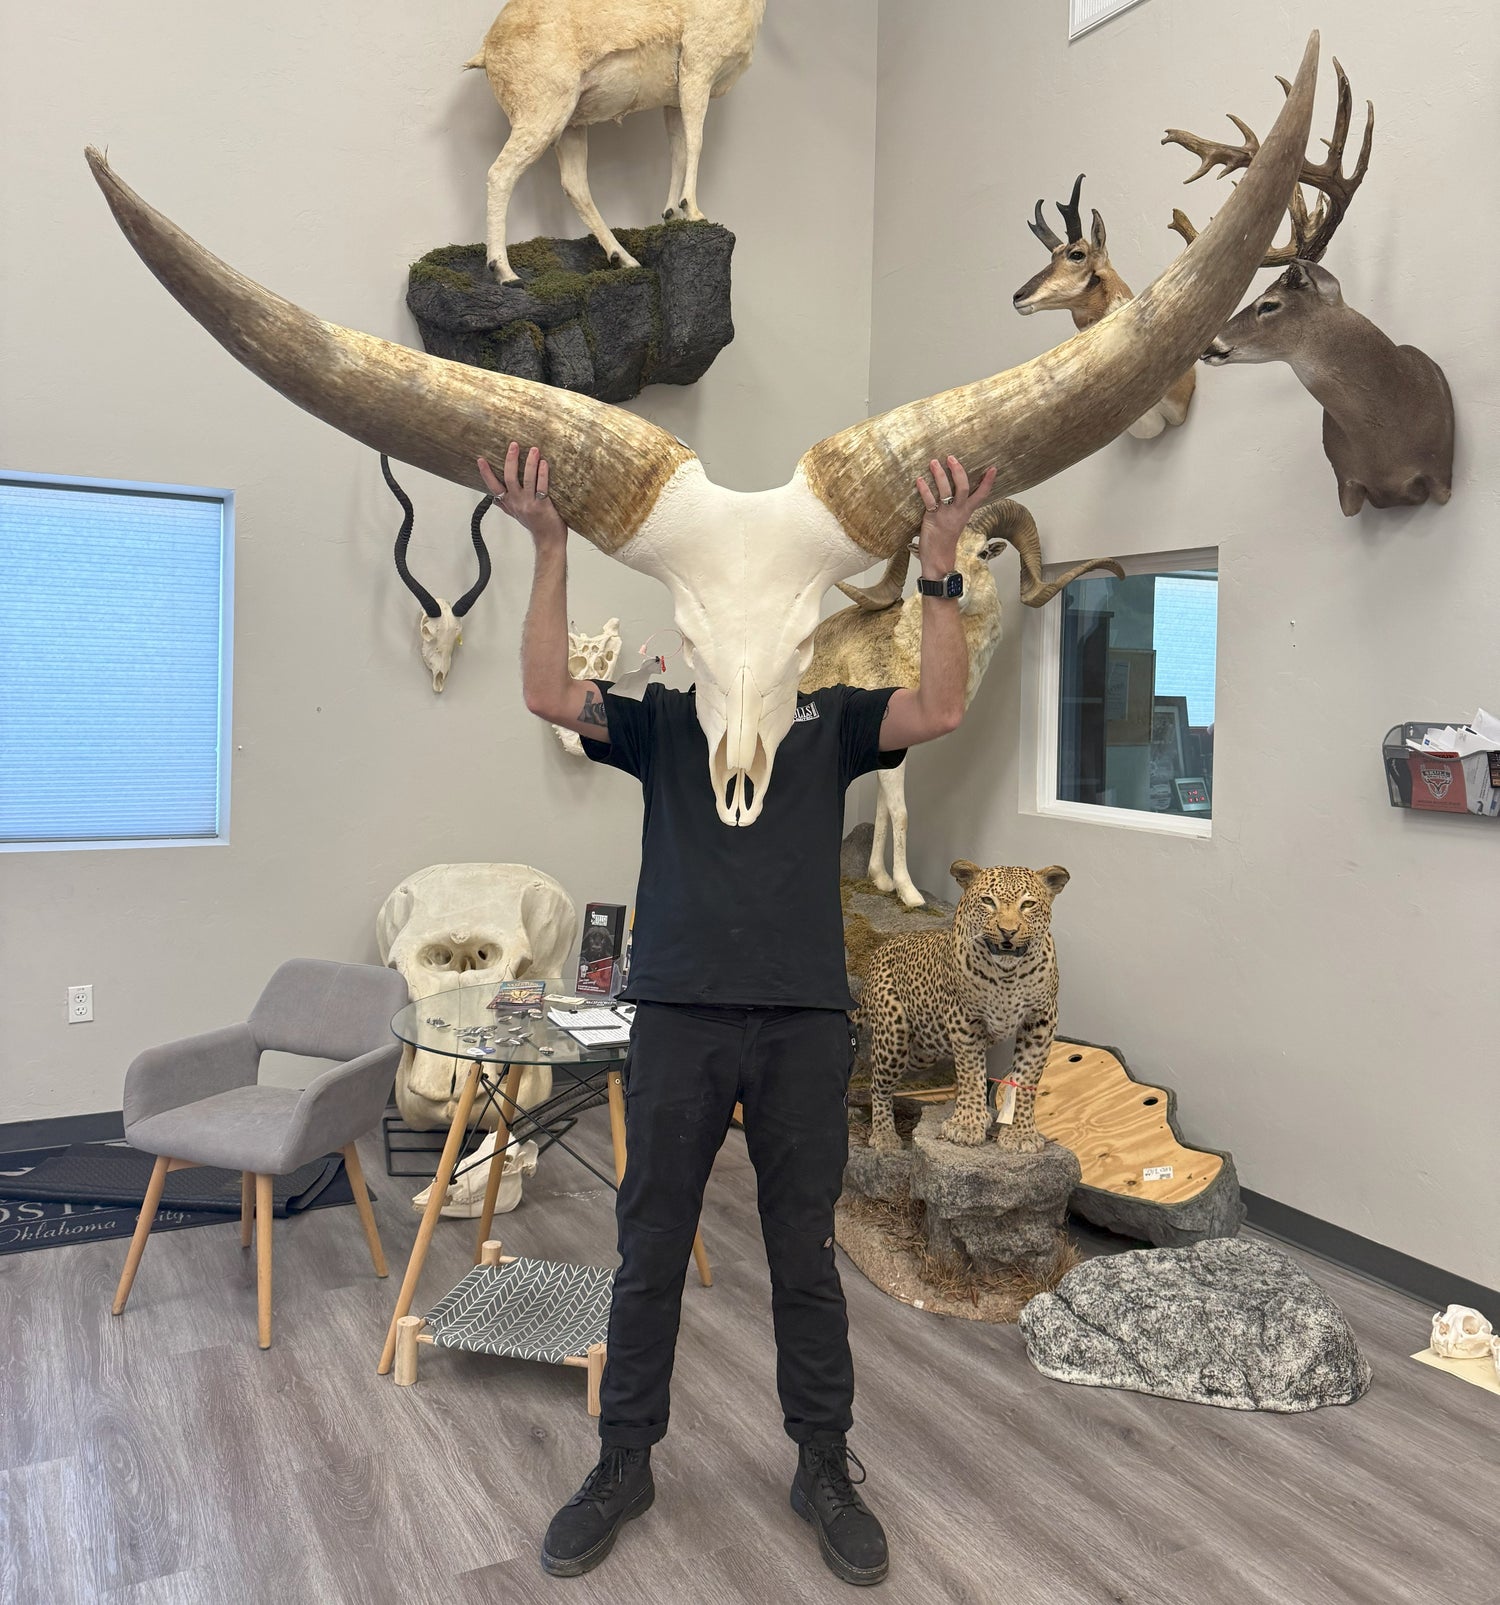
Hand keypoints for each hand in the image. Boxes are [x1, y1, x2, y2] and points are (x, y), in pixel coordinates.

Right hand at [478, 443, 565, 545]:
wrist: (548, 541)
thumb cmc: (535, 526)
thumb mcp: (516, 515)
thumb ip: (506, 506)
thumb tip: (494, 499)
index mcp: (510, 503)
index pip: (494, 487)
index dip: (486, 473)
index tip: (480, 459)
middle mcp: (517, 503)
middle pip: (509, 478)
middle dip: (510, 460)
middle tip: (513, 445)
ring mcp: (530, 504)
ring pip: (527, 480)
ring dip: (530, 463)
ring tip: (534, 450)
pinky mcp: (543, 506)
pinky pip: (542, 487)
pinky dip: (543, 474)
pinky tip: (544, 464)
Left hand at [915, 455, 996, 576]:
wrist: (938, 558)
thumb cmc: (945, 538)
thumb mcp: (955, 520)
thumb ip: (956, 506)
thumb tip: (951, 490)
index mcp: (966, 511)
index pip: (981, 495)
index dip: (988, 482)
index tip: (993, 468)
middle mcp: (958, 511)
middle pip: (963, 487)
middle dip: (958, 471)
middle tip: (951, 457)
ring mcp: (946, 514)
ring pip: (946, 491)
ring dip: (939, 475)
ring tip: (933, 462)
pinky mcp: (933, 518)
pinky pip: (929, 501)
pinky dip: (924, 490)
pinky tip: (919, 480)